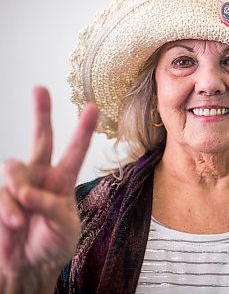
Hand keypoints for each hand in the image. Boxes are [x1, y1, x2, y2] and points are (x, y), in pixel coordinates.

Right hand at [0, 87, 97, 288]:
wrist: (29, 266)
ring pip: (14, 168)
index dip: (82, 130)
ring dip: (19, 194)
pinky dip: (7, 210)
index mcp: (62, 180)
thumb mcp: (65, 228)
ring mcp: (17, 185)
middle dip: (41, 113)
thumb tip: (26, 193)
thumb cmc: (53, 243)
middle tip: (40, 89)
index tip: (92, 107)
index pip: (74, 151)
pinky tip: (14, 224)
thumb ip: (52, 208)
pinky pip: (1, 194)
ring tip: (22, 222)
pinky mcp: (1, 196)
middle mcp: (40, 176)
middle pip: (40, 139)